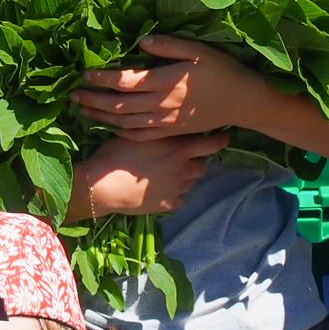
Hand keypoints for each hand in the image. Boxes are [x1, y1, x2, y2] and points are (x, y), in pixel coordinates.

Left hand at [71, 37, 266, 138]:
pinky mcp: (170, 132)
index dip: (101, 78)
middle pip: (118, 105)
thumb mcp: (199, 51)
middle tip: (72, 94)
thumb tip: (141, 42)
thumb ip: (169, 46)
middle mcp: (160, 105)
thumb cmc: (222, 71)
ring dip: (101, 117)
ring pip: (124, 122)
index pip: (124, 81)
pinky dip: (121, 131)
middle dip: (92, 99)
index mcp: (165, 82)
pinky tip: (110, 126)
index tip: (84, 73)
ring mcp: (164, 122)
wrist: (242, 102)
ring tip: (82, 110)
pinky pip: (140, 135)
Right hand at [76, 132, 228, 216]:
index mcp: (179, 149)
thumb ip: (160, 132)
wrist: (105, 185)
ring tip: (171, 173)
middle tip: (185, 157)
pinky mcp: (168, 204)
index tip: (223, 137)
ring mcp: (177, 189)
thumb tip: (169, 125)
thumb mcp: (140, 134)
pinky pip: (180, 197)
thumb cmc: (118, 153)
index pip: (211, 144)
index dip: (220, 140)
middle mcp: (183, 169)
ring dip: (187, 176)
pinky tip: (163, 188)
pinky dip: (176, 193)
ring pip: (192, 182)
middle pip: (203, 165)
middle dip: (197, 161)